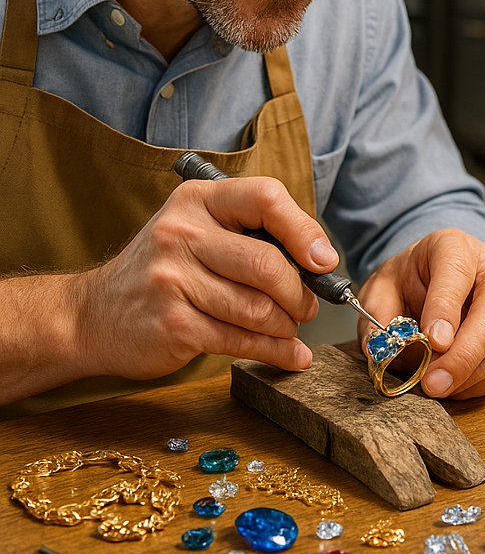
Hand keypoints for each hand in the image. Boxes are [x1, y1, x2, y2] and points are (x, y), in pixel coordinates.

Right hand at [75, 177, 338, 380]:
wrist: (91, 315)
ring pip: (258, 308)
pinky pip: (241, 340)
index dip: (304, 230)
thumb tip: (321, 260)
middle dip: (300, 292)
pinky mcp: (173, 324)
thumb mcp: (198, 231)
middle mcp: (181, 233)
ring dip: (287, 325)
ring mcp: (173, 280)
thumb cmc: (164, 270)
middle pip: (267, 264)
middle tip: (308, 306)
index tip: (324, 260)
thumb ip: (251, 235)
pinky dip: (276, 351)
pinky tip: (290, 355)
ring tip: (290, 328)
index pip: (265, 198)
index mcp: (197, 200)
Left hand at [356, 228, 484, 398]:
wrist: (431, 278)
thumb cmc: (409, 280)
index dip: (446, 308)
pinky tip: (454, 387)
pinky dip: (481, 382)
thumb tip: (379, 346)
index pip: (457, 273)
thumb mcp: (382, 286)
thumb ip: (379, 312)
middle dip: (464, 354)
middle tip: (434, 382)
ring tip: (438, 387)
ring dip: (472, 374)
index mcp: (456, 247)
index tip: (433, 341)